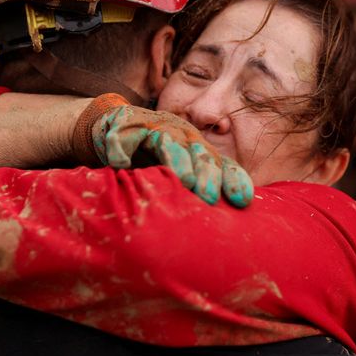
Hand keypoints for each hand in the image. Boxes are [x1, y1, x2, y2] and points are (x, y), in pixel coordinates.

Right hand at [75, 95, 253, 207]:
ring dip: (177, 159)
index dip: (232, 180)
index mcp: (197, 149)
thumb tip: (213, 231)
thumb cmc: (149, 158)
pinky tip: (119, 164)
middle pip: (199, 152)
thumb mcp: (173, 176)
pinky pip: (123, 135)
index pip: (221, 163)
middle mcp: (181, 135)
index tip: (242, 201)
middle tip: (209, 197)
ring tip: (184, 181)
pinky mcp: (124, 123)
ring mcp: (154, 127)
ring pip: (168, 141)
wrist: (112, 126)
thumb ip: (192, 194)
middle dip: (208, 174)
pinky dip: (121, 148)